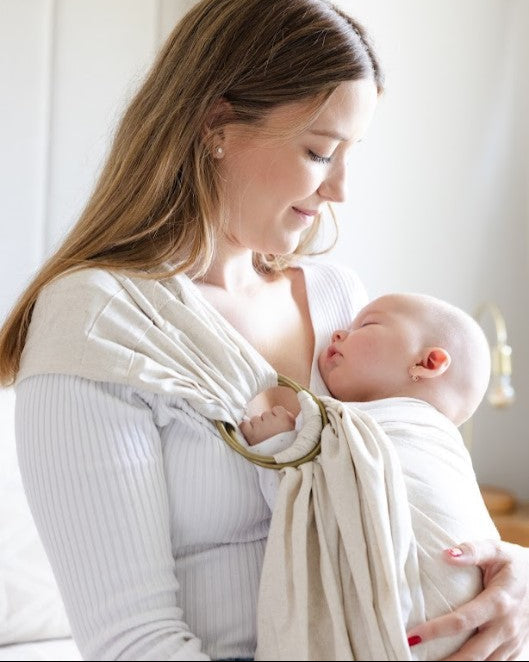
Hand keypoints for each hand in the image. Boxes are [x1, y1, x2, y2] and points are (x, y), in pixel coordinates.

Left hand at [240, 406, 295, 445]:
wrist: (279, 464)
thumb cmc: (287, 448)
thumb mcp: (295, 433)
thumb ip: (290, 420)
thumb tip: (285, 413)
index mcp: (284, 420)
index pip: (277, 409)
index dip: (276, 416)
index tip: (278, 424)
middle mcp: (272, 421)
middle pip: (265, 414)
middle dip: (267, 422)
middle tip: (270, 433)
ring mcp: (260, 427)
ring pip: (255, 419)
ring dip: (257, 426)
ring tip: (262, 437)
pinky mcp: (250, 434)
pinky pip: (244, 425)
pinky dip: (246, 428)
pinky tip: (251, 434)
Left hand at [406, 539, 528, 659]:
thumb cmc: (515, 563)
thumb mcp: (497, 550)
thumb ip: (473, 550)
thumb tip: (446, 554)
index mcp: (499, 602)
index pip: (462, 621)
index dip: (435, 630)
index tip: (412, 636)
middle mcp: (506, 627)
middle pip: (473, 654)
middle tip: (415, 658)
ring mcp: (512, 641)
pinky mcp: (515, 649)